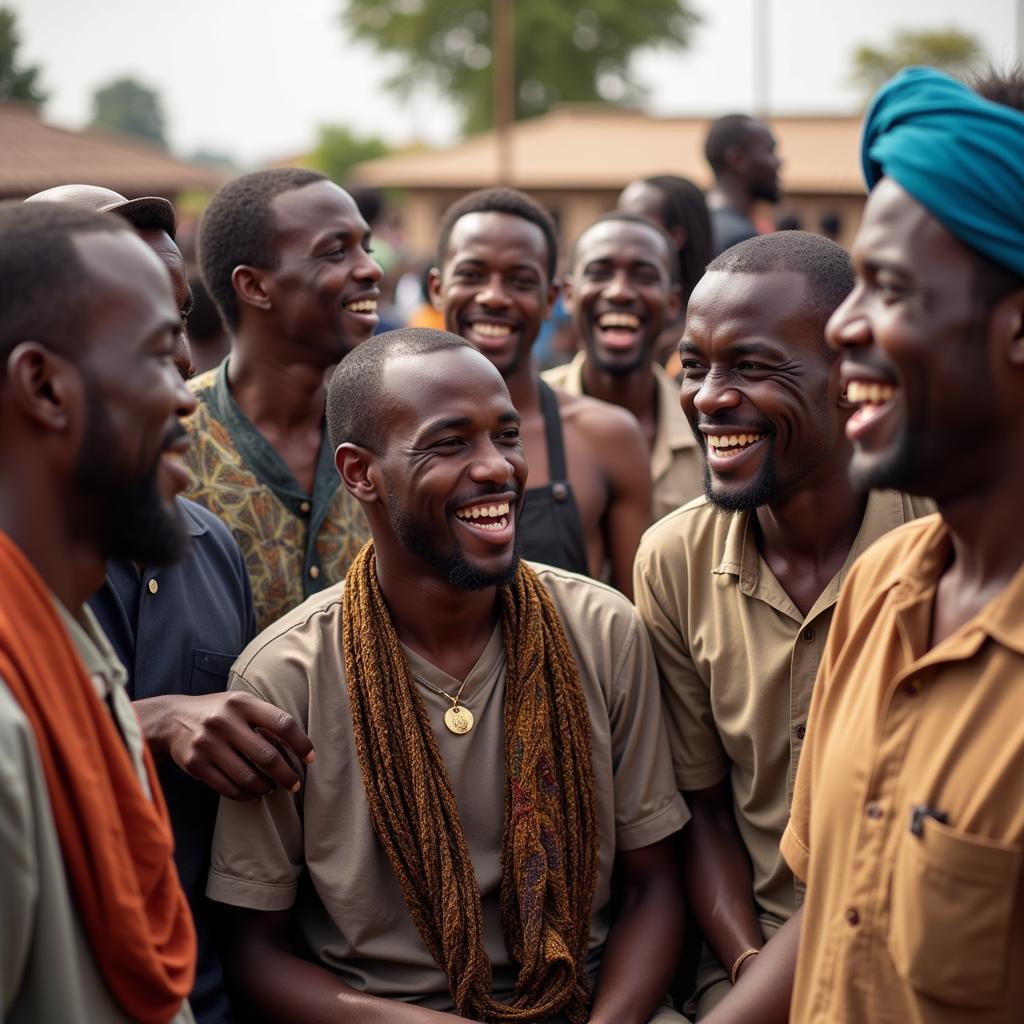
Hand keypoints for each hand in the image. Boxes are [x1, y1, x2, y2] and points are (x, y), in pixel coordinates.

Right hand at [137, 691, 314, 799]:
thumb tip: (300, 747)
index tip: (311, 758)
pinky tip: (254, 793)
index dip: (301, 743)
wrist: (172, 720)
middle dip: (287, 775)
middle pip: (267, 755)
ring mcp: (208, 744)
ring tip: (273, 788)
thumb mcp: (240, 703)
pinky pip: (228, 788)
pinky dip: (247, 795)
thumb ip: (266, 718)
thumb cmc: (219, 713)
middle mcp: (225, 721)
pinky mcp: (196, 765)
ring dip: (267, 787)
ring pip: (248, 777)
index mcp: (242, 702)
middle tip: (296, 785)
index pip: (282, 723)